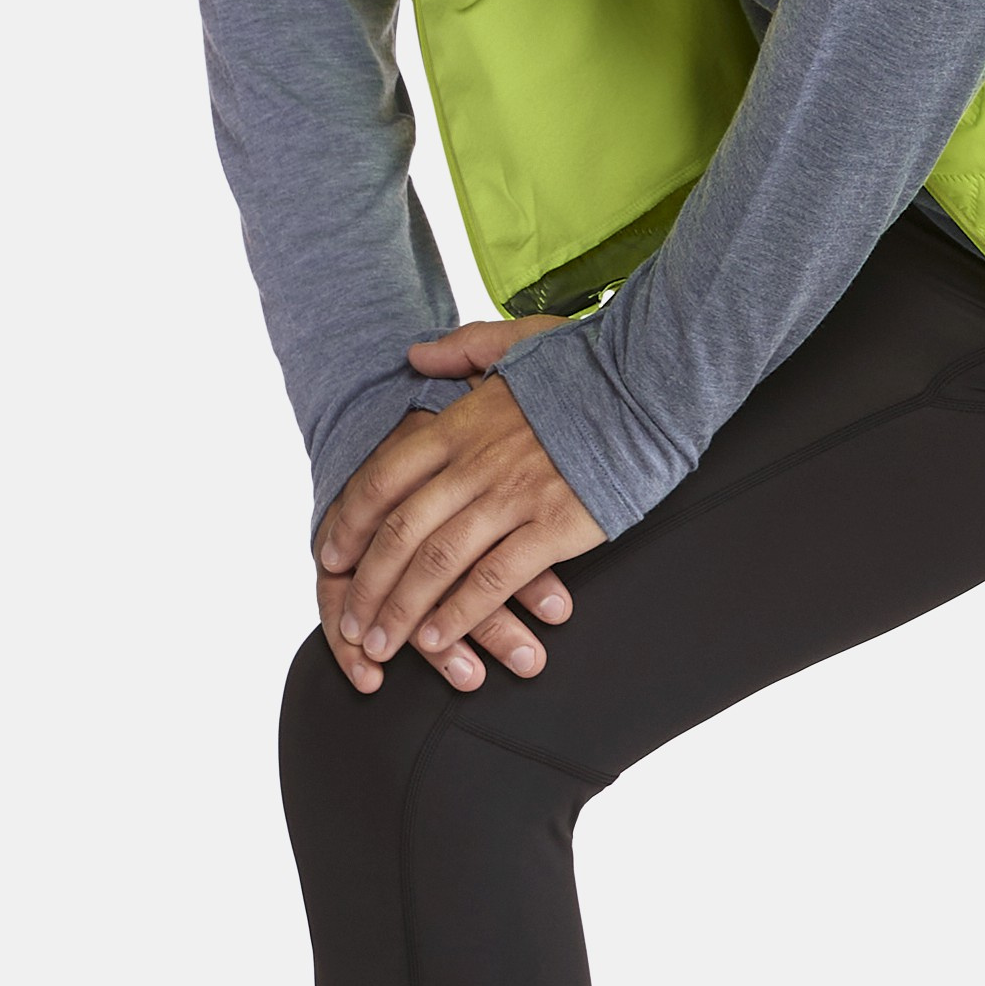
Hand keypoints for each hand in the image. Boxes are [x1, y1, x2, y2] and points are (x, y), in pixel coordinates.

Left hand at [314, 319, 601, 693]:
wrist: (654, 381)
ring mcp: (513, 497)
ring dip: (403, 610)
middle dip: (367, 586)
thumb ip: (461, 348)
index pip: (383, 479)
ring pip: (437, 563)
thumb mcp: (517, 340)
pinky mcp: (554, 527)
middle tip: (352, 623)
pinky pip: (493, 579)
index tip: (330, 555)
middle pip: (400, 533)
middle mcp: (476, 464)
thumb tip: (412, 354)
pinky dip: (460, 613)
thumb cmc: (592, 364)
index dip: (349, 522)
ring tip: (383, 646)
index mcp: (462, 424)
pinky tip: (441, 638)